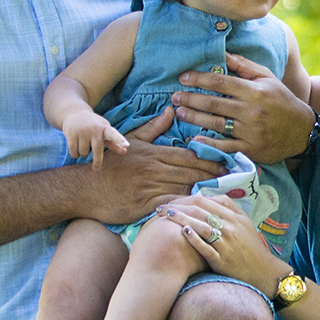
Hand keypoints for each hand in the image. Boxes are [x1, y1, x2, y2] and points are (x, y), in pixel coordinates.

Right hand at [61, 109, 128, 167]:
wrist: (75, 113)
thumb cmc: (94, 126)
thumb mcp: (104, 131)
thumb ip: (114, 143)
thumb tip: (125, 152)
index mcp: (105, 128)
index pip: (113, 135)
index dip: (120, 140)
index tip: (127, 145)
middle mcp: (94, 129)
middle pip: (97, 150)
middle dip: (97, 161)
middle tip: (96, 168)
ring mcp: (82, 131)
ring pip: (84, 153)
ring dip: (83, 154)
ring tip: (83, 145)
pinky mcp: (71, 134)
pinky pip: (74, 152)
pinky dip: (75, 154)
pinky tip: (76, 149)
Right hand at [77, 107, 226, 223]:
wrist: (85, 188)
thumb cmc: (109, 164)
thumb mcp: (130, 140)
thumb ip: (153, 127)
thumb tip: (171, 111)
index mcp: (153, 152)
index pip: (188, 155)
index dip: (210, 159)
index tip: (227, 162)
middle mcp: (154, 169)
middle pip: (191, 171)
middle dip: (214, 175)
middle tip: (234, 178)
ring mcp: (150, 188)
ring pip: (185, 187)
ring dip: (205, 190)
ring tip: (225, 193)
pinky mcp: (145, 205)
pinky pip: (172, 205)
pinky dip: (188, 206)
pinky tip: (202, 208)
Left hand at [156, 195, 287, 293]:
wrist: (264, 273)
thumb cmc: (251, 247)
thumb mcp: (245, 223)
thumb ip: (228, 207)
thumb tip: (208, 196)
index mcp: (233, 217)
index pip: (205, 201)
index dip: (185, 199)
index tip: (170, 200)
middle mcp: (230, 228)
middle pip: (199, 211)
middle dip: (177, 207)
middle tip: (159, 208)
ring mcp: (226, 244)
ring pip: (201, 227)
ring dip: (181, 219)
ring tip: (165, 216)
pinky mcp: (222, 261)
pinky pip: (206, 248)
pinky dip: (194, 239)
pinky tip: (183, 232)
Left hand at [172, 53, 311, 163]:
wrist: (302, 131)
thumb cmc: (282, 100)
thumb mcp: (267, 78)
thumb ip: (244, 66)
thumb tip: (223, 54)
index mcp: (254, 91)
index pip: (221, 82)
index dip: (199, 79)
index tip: (183, 78)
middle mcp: (251, 111)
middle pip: (214, 104)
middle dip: (191, 100)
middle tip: (174, 97)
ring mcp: (251, 132)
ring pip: (216, 124)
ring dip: (194, 119)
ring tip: (180, 113)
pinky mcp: (251, 150)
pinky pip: (226, 147)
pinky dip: (210, 144)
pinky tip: (194, 140)